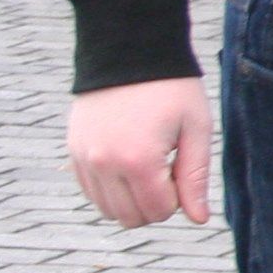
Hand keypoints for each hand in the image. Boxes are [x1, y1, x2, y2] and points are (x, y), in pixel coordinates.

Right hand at [69, 79, 211, 226]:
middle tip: (168, 170)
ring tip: (149, 165)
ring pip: (108, 210)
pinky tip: (129, 163)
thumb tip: (199, 219)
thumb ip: (195, 177)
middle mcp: (104, 164)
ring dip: (132, 200)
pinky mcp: (73, 153)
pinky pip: (90, 192)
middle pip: (131, 217)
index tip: (182, 168)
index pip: (158, 210)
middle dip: (155, 204)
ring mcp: (83, 159)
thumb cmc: (172, 89)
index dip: (178, 199)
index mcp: (138, 160)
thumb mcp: (196, 129)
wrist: (129, 53)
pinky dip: (111, 190)